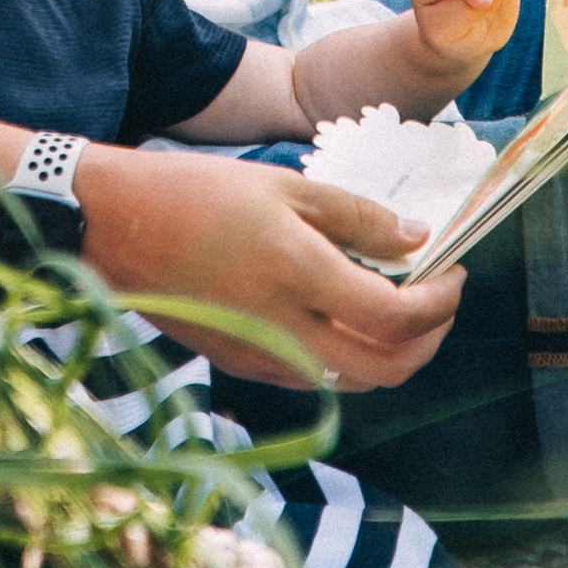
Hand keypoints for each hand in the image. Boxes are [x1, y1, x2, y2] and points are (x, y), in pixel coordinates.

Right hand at [70, 138, 465, 389]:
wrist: (113, 227)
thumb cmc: (197, 193)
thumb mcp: (284, 186)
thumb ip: (357, 217)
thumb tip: (417, 240)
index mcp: (299, 274)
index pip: (396, 316)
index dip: (440, 300)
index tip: (454, 270)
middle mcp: (284, 329)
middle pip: (388, 368)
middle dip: (430, 339)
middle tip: (441, 299)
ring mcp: (261, 356)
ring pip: (355, 381)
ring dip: (395, 354)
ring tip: (403, 307)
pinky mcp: (241, 364)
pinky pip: (316, 376)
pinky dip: (350, 356)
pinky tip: (348, 315)